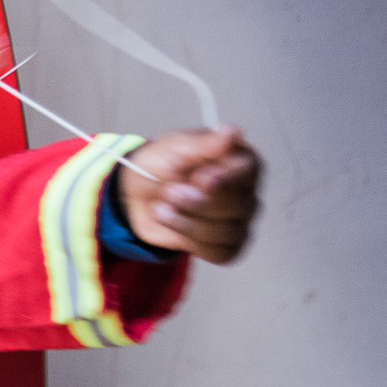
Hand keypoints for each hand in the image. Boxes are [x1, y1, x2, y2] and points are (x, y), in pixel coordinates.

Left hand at [117, 126, 260, 264]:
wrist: (138, 192)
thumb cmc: (162, 163)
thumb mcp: (174, 147)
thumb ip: (203, 144)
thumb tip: (232, 132)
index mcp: (241, 160)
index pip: (248, 172)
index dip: (221, 180)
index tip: (197, 177)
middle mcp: (247, 191)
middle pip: (238, 207)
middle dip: (196, 202)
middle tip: (170, 191)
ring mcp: (240, 221)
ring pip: (228, 233)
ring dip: (187, 223)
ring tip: (164, 209)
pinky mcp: (226, 245)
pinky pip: (222, 254)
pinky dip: (193, 243)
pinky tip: (176, 226)